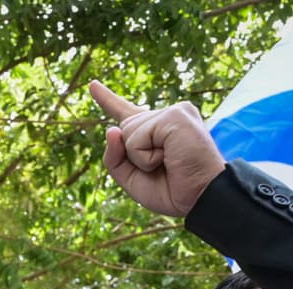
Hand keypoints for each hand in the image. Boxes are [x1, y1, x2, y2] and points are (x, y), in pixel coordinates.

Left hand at [90, 81, 226, 218]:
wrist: (200, 198)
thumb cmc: (172, 190)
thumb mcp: (132, 179)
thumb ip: (114, 158)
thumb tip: (110, 129)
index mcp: (155, 131)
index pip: (126, 112)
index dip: (107, 99)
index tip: (92, 85)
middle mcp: (165, 116)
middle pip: (122, 130)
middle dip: (132, 157)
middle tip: (163, 167)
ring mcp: (173, 112)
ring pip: (128, 132)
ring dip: (140, 158)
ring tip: (168, 162)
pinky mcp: (176, 115)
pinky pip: (137, 137)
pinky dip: (145, 156)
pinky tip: (168, 157)